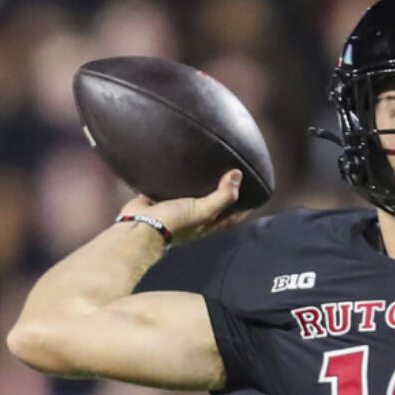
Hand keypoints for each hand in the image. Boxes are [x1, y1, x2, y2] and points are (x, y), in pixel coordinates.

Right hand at [118, 169, 245, 244]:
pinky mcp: (159, 201)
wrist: (140, 227)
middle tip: (230, 176)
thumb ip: (222, 196)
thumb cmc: (175, 222)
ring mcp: (175, 210)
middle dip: (220, 194)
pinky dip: (172, 181)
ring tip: (204, 168)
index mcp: (206, 223)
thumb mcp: (203, 210)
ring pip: (190, 197)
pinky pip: (168, 189)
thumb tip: (238, 175)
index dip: (243, 208)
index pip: (231, 217)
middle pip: (212, 205)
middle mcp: (193, 218)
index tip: (254, 196)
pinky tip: (175, 167)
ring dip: (197, 186)